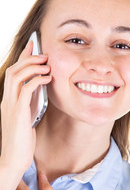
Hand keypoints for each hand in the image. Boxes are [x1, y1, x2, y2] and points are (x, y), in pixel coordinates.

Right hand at [0, 41, 51, 187]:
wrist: (14, 158)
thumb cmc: (22, 137)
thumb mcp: (27, 113)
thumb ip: (30, 99)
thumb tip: (40, 84)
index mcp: (10, 99)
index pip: (14, 72)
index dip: (23, 57)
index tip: (33, 45)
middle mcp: (7, 99)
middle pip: (13, 70)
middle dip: (28, 59)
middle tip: (44, 54)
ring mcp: (10, 105)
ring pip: (16, 76)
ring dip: (32, 67)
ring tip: (47, 64)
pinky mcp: (17, 112)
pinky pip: (26, 89)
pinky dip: (37, 80)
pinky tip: (48, 78)